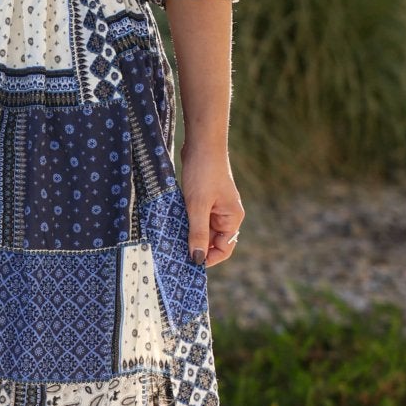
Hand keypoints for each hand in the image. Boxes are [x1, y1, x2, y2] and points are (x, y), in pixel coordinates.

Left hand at [179, 141, 243, 268]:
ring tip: (173, 239)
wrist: (202, 143)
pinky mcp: (205, 200)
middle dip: (197, 247)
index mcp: (233, 218)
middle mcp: (227, 215)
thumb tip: (197, 259)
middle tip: (176, 253)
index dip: (207, 257)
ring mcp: (216, 207)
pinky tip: (174, 225)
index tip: (188, 262)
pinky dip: (187, 223)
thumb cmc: (203, 173)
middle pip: (213, 241)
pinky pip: (197, 218)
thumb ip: (198, 233)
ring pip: (203, 230)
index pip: (224, 248)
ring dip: (190, 235)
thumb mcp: (197, 206)